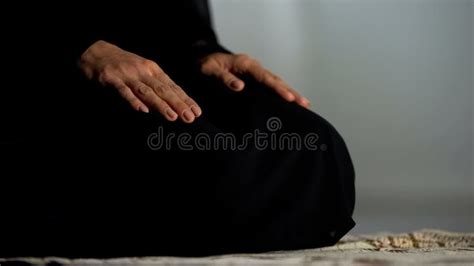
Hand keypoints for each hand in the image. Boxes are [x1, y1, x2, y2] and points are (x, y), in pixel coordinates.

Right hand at [79, 40, 200, 122]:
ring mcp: (128, 75)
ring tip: (173, 116)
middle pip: (164, 90)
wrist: (95, 51)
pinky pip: (124, 92)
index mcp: (153, 70)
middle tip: (190, 118)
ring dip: (160, 105)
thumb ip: (157, 85)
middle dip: (178, 104)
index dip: (185, 100)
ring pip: (147, 92)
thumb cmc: (123, 64)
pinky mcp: (111, 79)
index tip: (197, 112)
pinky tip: (142, 110)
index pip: (173, 87)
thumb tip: (174, 102)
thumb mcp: (143, 71)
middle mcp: (143, 71)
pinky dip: (133, 101)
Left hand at [200, 53, 309, 107]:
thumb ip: (224, 78)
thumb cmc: (204, 66)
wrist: (202, 59)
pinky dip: (281, 93)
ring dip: (290, 93)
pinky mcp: (254, 79)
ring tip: (304, 105)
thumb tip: (240, 87)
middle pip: (276, 80)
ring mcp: (256, 72)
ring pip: (276, 82)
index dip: (277, 88)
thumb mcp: (209, 71)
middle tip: (305, 104)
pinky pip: (270, 85)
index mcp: (246, 64)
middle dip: (291, 92)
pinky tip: (290, 102)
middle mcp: (254, 66)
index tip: (289, 98)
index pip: (265, 77)